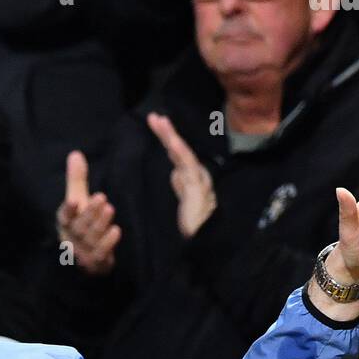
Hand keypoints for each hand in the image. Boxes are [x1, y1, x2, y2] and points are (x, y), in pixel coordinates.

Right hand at [56, 151, 120, 275]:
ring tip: (109, 209)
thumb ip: (77, 180)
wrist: (88, 257)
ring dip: (100, 224)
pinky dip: (108, 243)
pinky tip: (116, 231)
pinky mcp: (96, 262)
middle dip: (90, 212)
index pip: (64, 216)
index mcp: (66, 222)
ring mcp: (84, 252)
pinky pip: (101, 254)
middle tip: (101, 198)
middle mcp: (72, 238)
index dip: (68, 210)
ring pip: (91, 238)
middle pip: (80, 226)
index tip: (74, 200)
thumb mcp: (79, 200)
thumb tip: (75, 154)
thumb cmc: (82, 224)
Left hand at [147, 112, 216, 238]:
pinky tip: (172, 142)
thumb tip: (175, 171)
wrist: (205, 240)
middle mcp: (198, 175)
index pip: (179, 154)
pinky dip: (180, 153)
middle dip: (168, 133)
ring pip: (184, 154)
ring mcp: (199, 181)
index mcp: (193, 177)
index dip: (169, 139)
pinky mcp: (197, 189)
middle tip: (154, 117)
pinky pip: (188, 168)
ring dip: (172, 137)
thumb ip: (181, 185)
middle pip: (181, 150)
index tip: (157, 124)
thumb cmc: (195, 223)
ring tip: (160, 122)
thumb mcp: (184, 199)